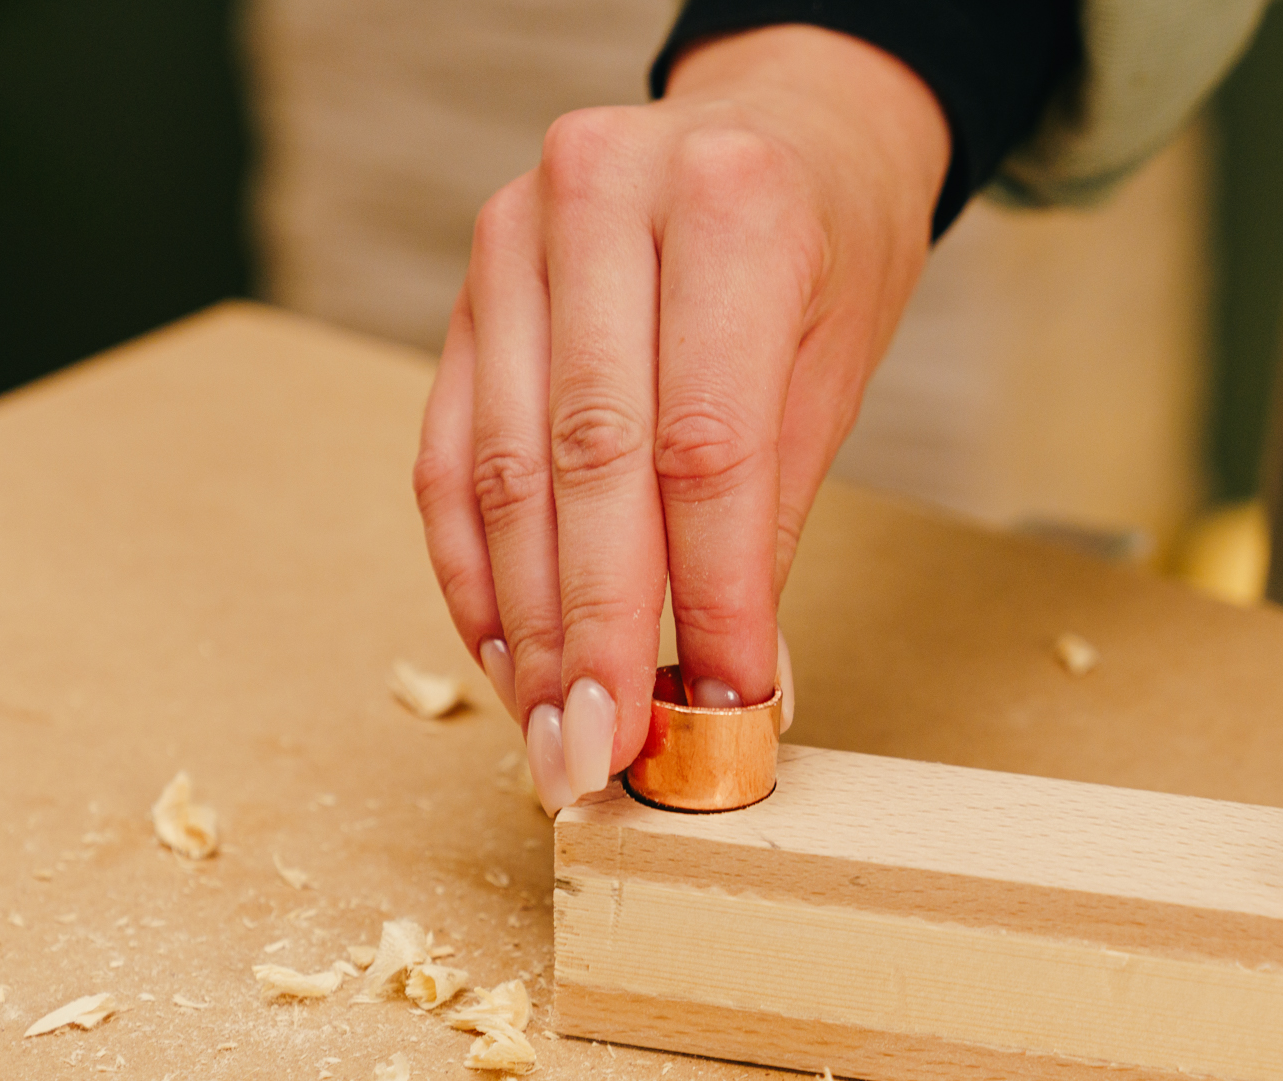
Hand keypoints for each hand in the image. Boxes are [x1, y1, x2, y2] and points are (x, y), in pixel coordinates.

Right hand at [412, 26, 948, 811]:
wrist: (777, 124)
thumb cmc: (822, 249)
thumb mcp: (833, 365)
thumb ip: (767, 517)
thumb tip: (727, 686)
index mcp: (731, 206)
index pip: (706, 445)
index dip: (706, 596)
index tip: (718, 710)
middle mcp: (604, 201)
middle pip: (589, 462)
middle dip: (595, 633)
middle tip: (601, 754)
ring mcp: (514, 239)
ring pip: (504, 469)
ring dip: (526, 625)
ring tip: (552, 732)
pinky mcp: (465, 290)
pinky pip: (449, 456)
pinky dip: (474, 570)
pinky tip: (505, 656)